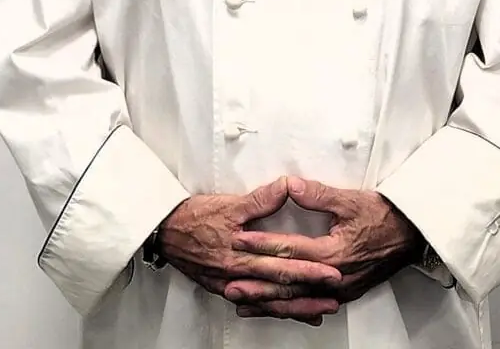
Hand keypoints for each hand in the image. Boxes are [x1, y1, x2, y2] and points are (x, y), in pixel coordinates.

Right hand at [157, 176, 342, 325]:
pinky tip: (286, 312)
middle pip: (280, 288)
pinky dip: (272, 310)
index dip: (309, 270)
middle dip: (309, 294)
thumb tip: (288, 187)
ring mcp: (231, 285)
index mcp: (242, 254)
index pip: (283, 265)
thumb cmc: (195, 217)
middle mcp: (239, 275)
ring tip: (319, 312)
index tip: (332, 272)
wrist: (165, 231)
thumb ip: (261, 199)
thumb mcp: (229, 204)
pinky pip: (254, 304)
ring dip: (295, 308)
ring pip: (269, 302)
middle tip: (334, 296)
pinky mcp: (225, 288)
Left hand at [228, 176, 425, 317]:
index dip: (261, 244)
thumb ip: (316, 194)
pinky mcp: (344, 293)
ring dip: (268, 302)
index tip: (238, 240)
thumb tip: (289, 185)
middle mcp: (334, 277)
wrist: (412, 234)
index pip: (289, 249)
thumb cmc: (383, 215)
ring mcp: (339, 289)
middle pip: (288, 283)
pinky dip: (289, 308)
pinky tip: (274, 309)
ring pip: (297, 300)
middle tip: (229, 284)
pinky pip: (310, 304)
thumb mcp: (350, 199)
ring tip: (242, 303)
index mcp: (333, 252)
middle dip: (257, 284)